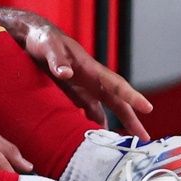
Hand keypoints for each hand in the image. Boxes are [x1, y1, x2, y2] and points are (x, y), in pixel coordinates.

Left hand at [23, 23, 153, 139]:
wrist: (32, 36)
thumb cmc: (42, 38)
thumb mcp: (49, 46)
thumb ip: (57, 60)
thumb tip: (66, 74)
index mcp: (90, 67)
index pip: (115, 83)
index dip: (131, 96)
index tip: (148, 108)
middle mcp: (90, 78)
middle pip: (115, 100)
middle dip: (130, 118)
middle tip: (144, 138)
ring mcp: (82, 84)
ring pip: (103, 106)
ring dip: (113, 122)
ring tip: (122, 143)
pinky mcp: (71, 89)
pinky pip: (87, 107)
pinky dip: (94, 119)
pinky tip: (97, 131)